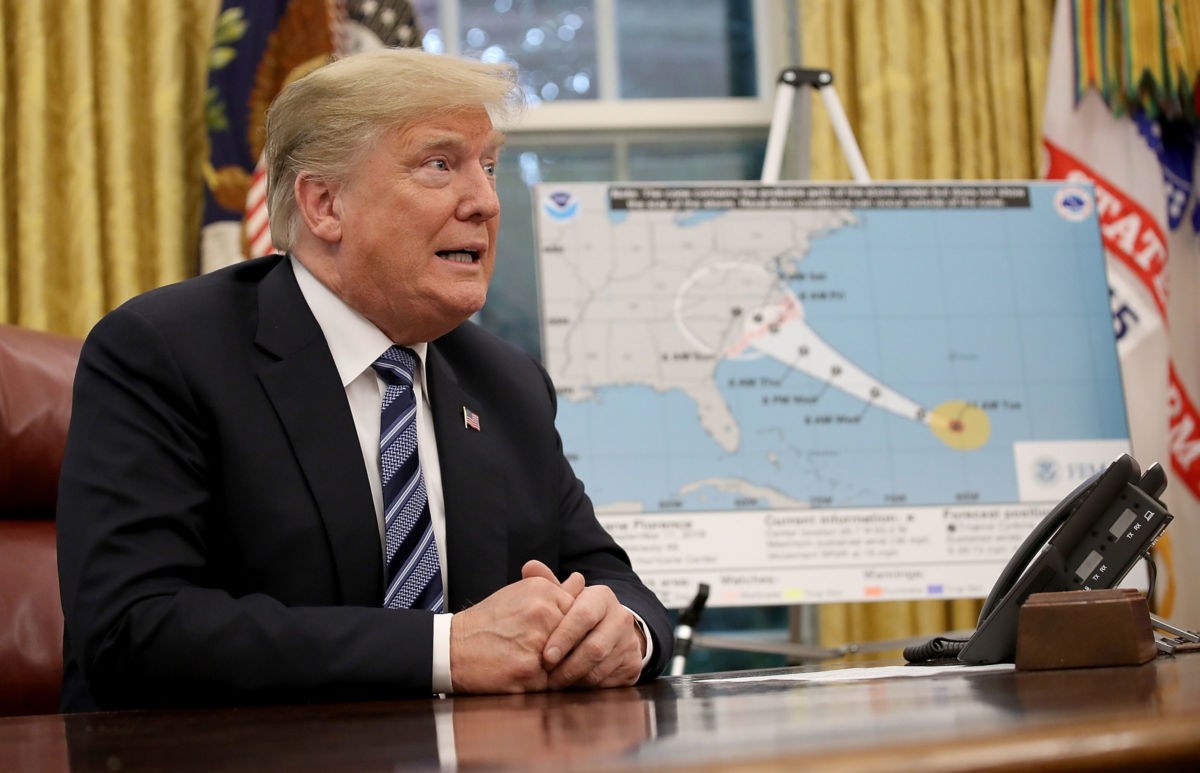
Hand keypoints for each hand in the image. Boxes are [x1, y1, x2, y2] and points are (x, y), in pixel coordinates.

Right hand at [449, 568, 577, 693]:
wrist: (452, 648)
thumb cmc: (488, 622)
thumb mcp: (520, 595)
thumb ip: (554, 590)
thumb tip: (580, 581)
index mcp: (542, 591)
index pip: (578, 612)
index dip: (566, 629)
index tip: (548, 634)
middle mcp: (542, 612)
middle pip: (575, 637)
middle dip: (563, 648)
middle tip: (537, 650)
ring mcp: (537, 642)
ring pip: (567, 660)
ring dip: (556, 666)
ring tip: (530, 662)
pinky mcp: (530, 671)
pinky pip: (554, 682)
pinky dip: (544, 683)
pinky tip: (524, 675)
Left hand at [532, 568, 645, 689]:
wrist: (611, 631)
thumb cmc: (578, 614)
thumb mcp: (565, 599)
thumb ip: (547, 585)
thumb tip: (529, 566)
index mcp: (602, 597)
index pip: (583, 616)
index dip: (564, 637)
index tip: (546, 656)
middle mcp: (621, 617)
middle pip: (595, 647)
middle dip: (568, 666)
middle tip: (548, 678)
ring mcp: (630, 641)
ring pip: (601, 667)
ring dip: (575, 680)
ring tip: (555, 684)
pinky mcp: (633, 664)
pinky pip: (609, 681)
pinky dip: (588, 687)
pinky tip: (573, 687)